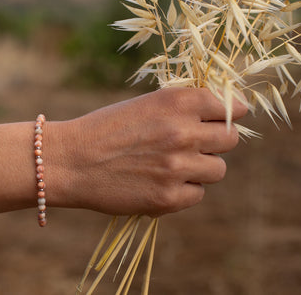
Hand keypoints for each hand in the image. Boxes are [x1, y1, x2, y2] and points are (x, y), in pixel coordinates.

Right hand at [47, 87, 247, 216]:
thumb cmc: (105, 129)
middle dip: (218, 141)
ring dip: (201, 167)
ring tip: (173, 165)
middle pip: (231, 139)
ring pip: (218, 170)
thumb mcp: (144, 105)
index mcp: (176, 102)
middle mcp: (182, 133)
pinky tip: (159, 182)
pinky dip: (184, 189)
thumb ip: (181, 109)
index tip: (225, 118)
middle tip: (197, 144)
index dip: (230, 112)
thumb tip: (220, 115)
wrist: (70, 161)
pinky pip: (197, 193)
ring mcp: (177, 167)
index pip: (230, 106)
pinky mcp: (168, 197)